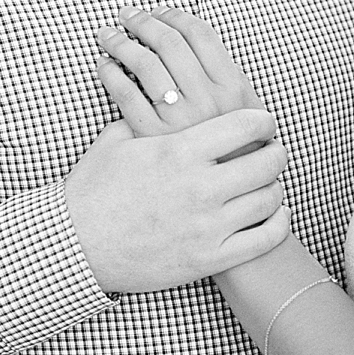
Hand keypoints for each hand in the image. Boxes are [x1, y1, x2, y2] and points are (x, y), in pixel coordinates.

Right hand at [64, 110, 289, 292]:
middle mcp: (200, 187)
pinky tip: (272, 212)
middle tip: (272, 148)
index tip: (263, 122)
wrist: (76, 245)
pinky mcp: (209, 259)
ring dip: (274, 184)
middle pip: (267, 161)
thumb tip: (164, 95)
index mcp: (179, 150)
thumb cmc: (93, 189)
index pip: (245, 125)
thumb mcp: (117, 140)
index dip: (262, 120)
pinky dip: (277, 222)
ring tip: (267, 180)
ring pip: (270, 198)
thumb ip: (148, 114)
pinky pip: (264, 239)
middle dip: (275, 150)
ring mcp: (208, 226)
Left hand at [97, 7, 264, 147]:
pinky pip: (124, 94)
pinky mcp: (153, 137)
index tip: (158, 11)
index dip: (174, 15)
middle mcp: (207, 101)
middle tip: (127, 15)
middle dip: (143, 21)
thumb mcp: (246, 112)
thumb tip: (190, 36)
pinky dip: (110, 73)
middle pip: (168, 42)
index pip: (199, 34)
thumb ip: (225, 77)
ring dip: (121, 41)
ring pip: (143, 64)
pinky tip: (104, 65)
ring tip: (108, 35)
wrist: (230, 199)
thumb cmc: (236, 151)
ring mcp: (179, 120)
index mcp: (233, 88)